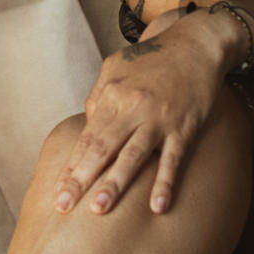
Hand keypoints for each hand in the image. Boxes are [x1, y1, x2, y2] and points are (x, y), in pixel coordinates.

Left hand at [51, 9, 238, 216]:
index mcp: (113, 96)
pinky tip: (157, 206)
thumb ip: (98, 97)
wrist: (196, 43)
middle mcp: (133, 108)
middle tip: (64, 205)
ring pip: (133, 156)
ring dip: (115, 184)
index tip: (57, 192)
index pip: (87, 138)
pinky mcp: (185, 127)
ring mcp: (160, 119)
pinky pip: (173, 159)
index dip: (71, 166)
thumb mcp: (115, 67)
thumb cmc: (154, 58)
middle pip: (102, 149)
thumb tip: (87, 124)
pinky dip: (165, 183)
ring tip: (98, 209)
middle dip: (81, 179)